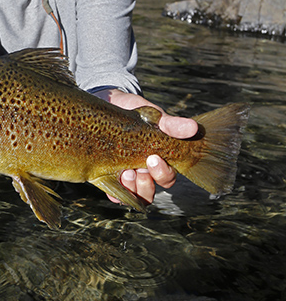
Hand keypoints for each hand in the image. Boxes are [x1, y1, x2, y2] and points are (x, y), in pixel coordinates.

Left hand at [98, 89, 198, 204]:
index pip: (166, 177)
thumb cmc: (137, 114)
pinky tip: (114, 178)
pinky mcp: (108, 175)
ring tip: (126, 172)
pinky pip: (114, 193)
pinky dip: (115, 191)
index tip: (154, 158)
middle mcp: (143, 172)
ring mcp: (126, 175)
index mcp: (159, 161)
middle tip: (139, 169)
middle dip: (146, 184)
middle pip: (149, 191)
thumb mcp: (154, 117)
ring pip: (133, 195)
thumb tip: (193, 128)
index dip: (163, 174)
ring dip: (132, 188)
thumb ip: (172, 125)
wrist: (112, 105)